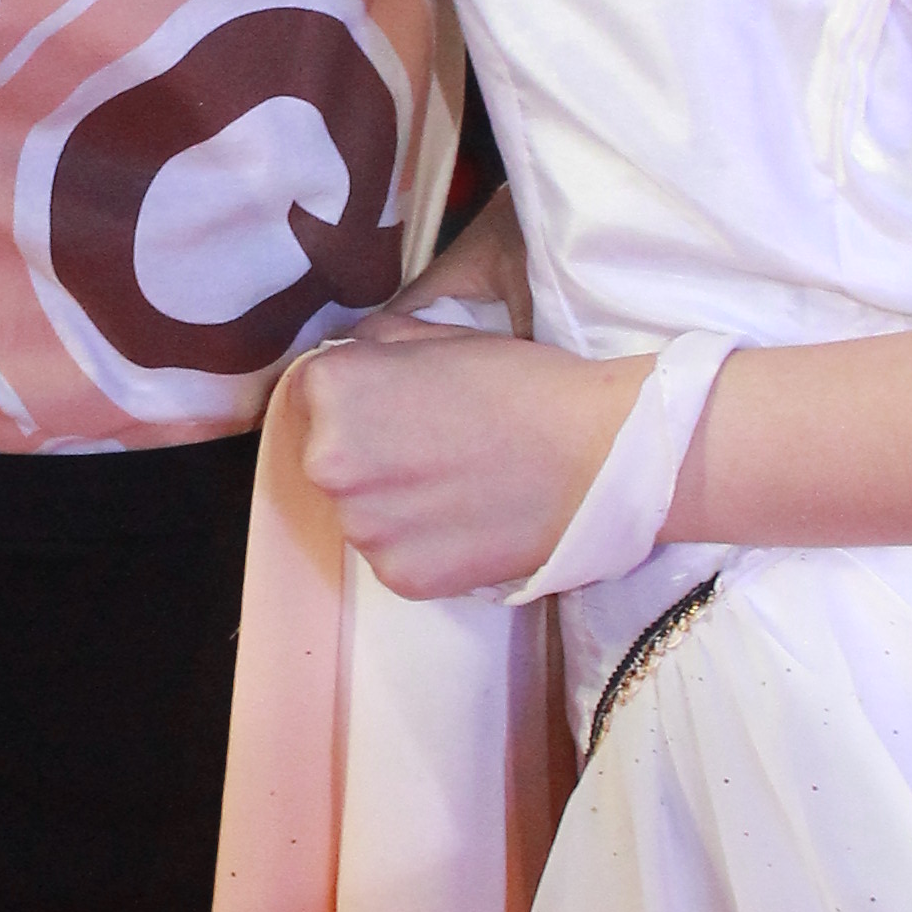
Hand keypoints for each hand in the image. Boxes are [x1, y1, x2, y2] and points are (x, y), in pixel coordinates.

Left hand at [289, 325, 645, 600]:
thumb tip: (350, 357)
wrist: (597, 457)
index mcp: (331, 390)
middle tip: (435, 444)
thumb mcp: (439, 334)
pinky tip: (466, 522)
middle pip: (329, 457)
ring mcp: (361, 527)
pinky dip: (423, 544)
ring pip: (361, 512)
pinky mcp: (397, 576)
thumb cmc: (523, 384)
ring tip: (457, 484)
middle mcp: (327, 462)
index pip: (314, 394)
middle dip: (369, 450)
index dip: (360, 395)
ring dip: (393, 502)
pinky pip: (393, 556)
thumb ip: (375, 344)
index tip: (404, 401)